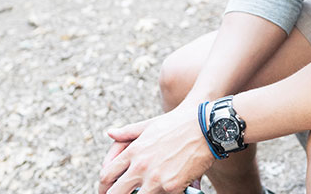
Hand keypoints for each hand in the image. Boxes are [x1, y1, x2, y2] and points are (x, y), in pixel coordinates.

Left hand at [98, 104, 212, 193]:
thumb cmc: (180, 123)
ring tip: (145, 191)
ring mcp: (155, 179)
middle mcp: (140, 166)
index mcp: (133, 151)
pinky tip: (163, 190)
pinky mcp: (171, 187)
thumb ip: (128, 131)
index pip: (106, 175)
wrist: (207, 127)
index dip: (103, 187)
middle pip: (115, 193)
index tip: (106, 190)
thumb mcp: (151, 124)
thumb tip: (110, 132)